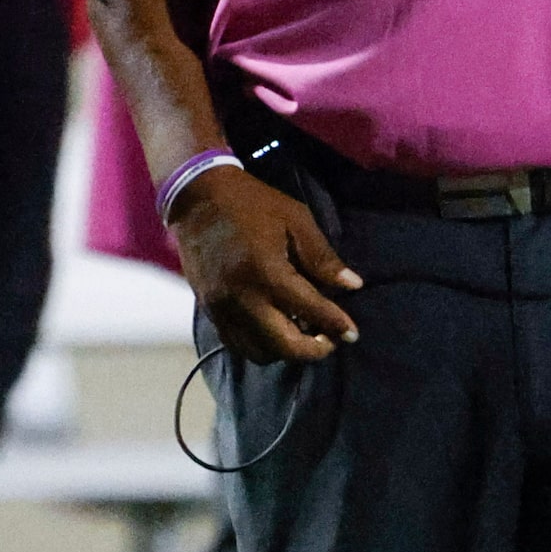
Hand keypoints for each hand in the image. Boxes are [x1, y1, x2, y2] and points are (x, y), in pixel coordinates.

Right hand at [172, 166, 363, 364]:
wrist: (197, 199)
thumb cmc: (252, 204)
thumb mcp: (295, 219)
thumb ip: (322, 257)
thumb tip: (353, 286)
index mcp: (266, 270)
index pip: (309, 309)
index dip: (335, 324)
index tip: (352, 334)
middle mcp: (242, 297)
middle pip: (283, 345)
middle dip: (313, 350)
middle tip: (330, 341)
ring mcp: (222, 309)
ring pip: (259, 352)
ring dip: (286, 351)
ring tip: (304, 335)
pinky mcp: (209, 312)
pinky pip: (238, 344)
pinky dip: (261, 347)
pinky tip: (276, 333)